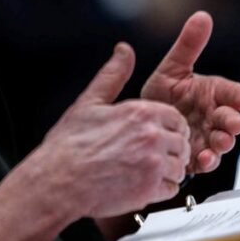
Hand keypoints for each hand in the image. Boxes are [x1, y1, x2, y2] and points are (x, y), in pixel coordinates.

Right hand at [25, 43, 191, 218]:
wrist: (58, 180)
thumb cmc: (69, 145)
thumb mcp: (89, 102)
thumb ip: (113, 74)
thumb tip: (123, 51)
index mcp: (140, 112)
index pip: (175, 118)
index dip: (167, 127)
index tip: (156, 135)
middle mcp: (151, 136)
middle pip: (182, 142)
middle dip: (170, 149)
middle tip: (151, 156)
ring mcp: (153, 163)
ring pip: (179, 166)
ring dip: (167, 170)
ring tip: (144, 171)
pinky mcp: (150, 189)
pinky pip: (172, 188)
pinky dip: (161, 188)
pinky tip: (141, 184)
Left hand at [141, 11, 239, 173]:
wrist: (143, 121)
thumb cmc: (163, 94)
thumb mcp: (173, 67)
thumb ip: (189, 45)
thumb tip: (202, 16)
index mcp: (212, 94)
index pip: (232, 93)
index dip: (238, 96)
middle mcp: (213, 116)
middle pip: (231, 120)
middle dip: (233, 122)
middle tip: (232, 123)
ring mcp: (206, 137)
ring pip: (221, 142)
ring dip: (223, 143)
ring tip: (218, 142)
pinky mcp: (195, 156)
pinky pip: (205, 160)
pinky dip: (206, 161)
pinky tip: (201, 158)